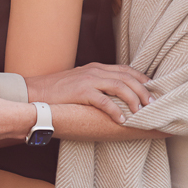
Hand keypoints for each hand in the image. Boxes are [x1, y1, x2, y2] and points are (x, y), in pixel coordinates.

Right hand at [24, 62, 150, 123]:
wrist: (34, 92)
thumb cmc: (58, 92)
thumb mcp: (80, 82)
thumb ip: (97, 85)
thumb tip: (115, 97)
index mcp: (96, 68)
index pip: (125, 70)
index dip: (141, 79)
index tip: (153, 90)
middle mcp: (95, 71)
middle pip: (126, 77)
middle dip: (142, 90)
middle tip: (153, 104)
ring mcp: (88, 80)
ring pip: (119, 86)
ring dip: (133, 99)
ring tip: (141, 112)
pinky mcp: (81, 92)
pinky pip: (103, 101)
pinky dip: (115, 110)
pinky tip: (122, 119)